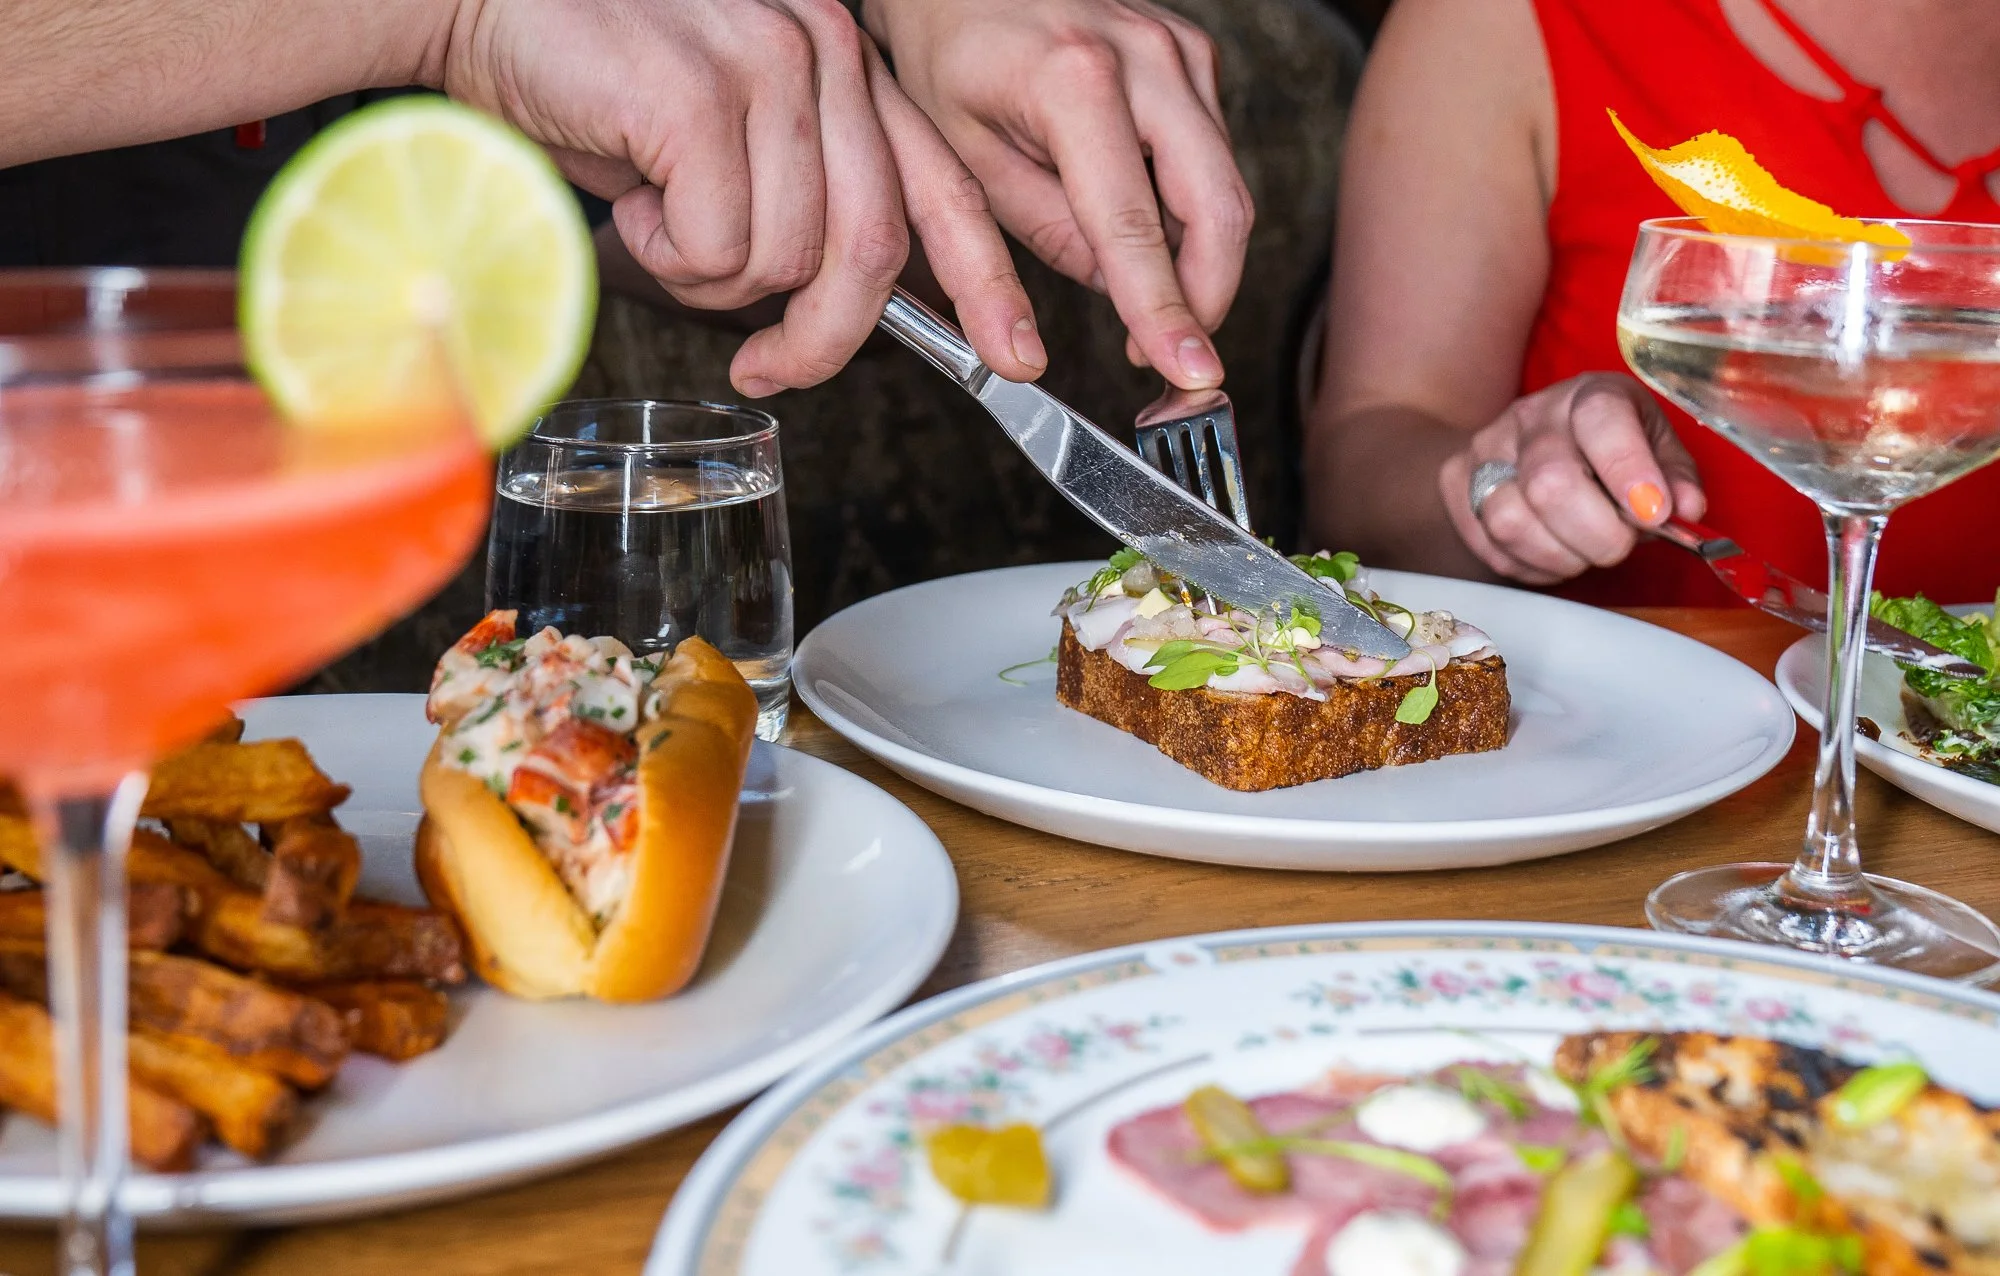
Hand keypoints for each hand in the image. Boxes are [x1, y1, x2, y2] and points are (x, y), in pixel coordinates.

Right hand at [441, 0, 1044, 394]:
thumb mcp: (726, 139)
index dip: (985, 280)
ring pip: (786, 259)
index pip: (942, 184)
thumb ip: (799, 196)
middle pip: (870, 249)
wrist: (475, 5)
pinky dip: (665, 252)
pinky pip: (718, 247)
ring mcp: (767, 66)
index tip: (1011, 352)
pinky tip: (629, 196)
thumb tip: (829, 304)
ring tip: (654, 213)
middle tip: (766, 367)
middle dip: (821, 336)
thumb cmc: (595, 81)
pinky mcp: (701, 97)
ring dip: (709, 274)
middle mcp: (824, 50)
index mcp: (844, 62)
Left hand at [864, 0, 1251, 387]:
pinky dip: (1186, 205)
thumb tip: (1119, 290)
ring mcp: (1179, 50)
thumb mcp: (964, 158)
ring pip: (1225, 187)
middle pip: (1219, 209)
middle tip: (1168, 351)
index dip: (1168, 312)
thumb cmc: (946, 54)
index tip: (1190, 371)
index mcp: (1074, 83)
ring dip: (1195, 255)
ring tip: (1136, 288)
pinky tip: (1135, 214)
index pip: (1136, 228)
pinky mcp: (1192, 54)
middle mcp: (1145, 57)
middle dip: (1205, 296)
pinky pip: (1211, 155)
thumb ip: (1047, 232)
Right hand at [1436, 373, 1705, 584]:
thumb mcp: (1655, 448)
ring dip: (1559, 556)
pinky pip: (1488, 545)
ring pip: (1510, 522)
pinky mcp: (1455, 483)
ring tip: (1583, 552)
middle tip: (1620, 545)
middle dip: (1597, 534)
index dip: (1628, 470)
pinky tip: (1552, 553)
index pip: (1601, 420)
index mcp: (1589, 395)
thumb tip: (1686, 510)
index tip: (1653, 514)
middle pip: (1551, 484)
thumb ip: (1676, 478)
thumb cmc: (1607, 451)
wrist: (1526, 443)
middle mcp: (1531, 415)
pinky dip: (1530, 565)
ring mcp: (1485, 449)